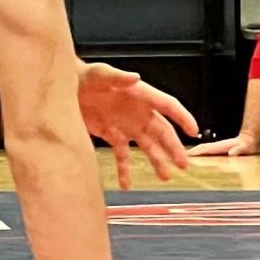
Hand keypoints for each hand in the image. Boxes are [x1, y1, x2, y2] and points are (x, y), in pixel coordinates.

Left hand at [77, 62, 197, 189]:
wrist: (66, 88)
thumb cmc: (85, 75)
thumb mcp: (100, 74)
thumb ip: (117, 76)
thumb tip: (135, 77)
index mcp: (140, 95)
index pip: (167, 106)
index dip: (182, 117)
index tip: (194, 131)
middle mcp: (138, 112)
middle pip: (161, 132)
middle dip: (173, 148)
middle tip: (183, 165)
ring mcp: (126, 125)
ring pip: (147, 146)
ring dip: (156, 161)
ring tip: (164, 177)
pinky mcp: (111, 135)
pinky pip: (122, 156)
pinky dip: (125, 170)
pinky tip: (126, 185)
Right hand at [187, 130, 259, 157]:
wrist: (248, 139)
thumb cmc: (247, 145)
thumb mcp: (245, 148)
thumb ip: (239, 150)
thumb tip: (232, 153)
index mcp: (218, 146)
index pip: (203, 149)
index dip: (194, 153)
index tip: (185, 156)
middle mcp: (213, 146)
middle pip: (198, 149)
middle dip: (188, 153)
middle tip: (176, 159)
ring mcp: (213, 148)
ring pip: (199, 150)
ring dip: (190, 154)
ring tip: (180, 160)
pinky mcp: (213, 150)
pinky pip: (202, 152)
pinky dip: (195, 155)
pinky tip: (192, 159)